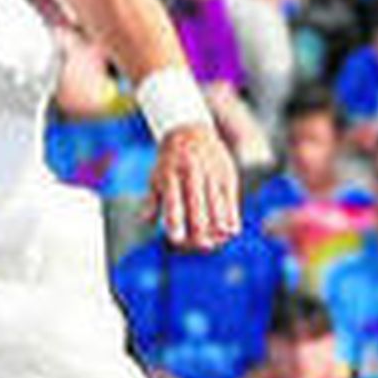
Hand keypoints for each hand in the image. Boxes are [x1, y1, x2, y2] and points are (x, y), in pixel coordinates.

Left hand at [145, 121, 239, 249]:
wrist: (190, 131)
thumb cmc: (169, 163)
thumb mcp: (155, 178)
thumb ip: (151, 201)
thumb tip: (146, 221)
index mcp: (171, 175)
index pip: (173, 202)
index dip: (175, 221)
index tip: (177, 240)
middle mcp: (191, 173)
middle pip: (197, 203)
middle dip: (199, 226)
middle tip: (200, 245)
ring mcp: (210, 172)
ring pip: (216, 202)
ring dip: (217, 225)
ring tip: (217, 242)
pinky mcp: (226, 173)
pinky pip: (230, 197)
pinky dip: (231, 215)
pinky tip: (231, 231)